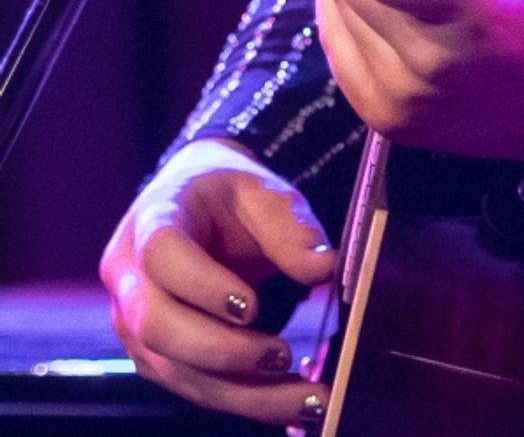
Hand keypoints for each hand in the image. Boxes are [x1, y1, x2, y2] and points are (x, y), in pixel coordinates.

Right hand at [101, 138, 336, 426]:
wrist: (198, 206)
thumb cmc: (229, 196)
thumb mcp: (263, 192)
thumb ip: (292, 228)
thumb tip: (325, 269)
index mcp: (151, 219)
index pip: (162, 255)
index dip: (203, 286)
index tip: (252, 306)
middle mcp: (129, 277)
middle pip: (157, 327)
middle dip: (222, 352)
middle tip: (282, 356)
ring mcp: (134, 323)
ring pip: (174, 371)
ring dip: (241, 393)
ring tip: (304, 398)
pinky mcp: (153, 357)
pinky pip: (191, 386)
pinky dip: (241, 399)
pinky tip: (286, 401)